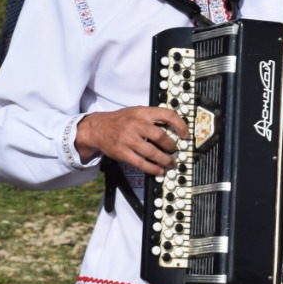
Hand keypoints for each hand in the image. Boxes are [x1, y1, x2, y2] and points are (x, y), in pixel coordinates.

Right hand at [74, 106, 188, 176]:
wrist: (97, 128)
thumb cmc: (122, 120)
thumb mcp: (137, 112)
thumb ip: (154, 118)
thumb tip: (176, 128)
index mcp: (142, 112)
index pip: (167, 115)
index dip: (180, 125)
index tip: (185, 135)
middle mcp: (135, 124)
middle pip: (160, 136)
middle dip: (171, 146)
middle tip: (175, 150)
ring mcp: (127, 139)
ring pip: (151, 152)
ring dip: (165, 160)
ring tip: (171, 163)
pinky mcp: (121, 152)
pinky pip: (140, 163)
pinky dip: (152, 168)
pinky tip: (159, 171)